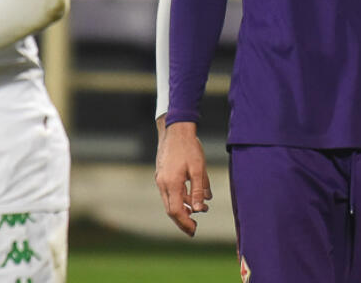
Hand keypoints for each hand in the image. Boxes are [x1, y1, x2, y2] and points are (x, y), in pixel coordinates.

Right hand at [154, 122, 211, 236]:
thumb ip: (198, 190)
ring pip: (170, 201)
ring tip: (200, 209)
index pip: (176, 211)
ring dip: (183, 208)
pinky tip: (191, 196)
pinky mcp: (162, 174)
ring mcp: (160, 178)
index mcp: (171, 183)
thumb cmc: (189, 147)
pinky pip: (170, 192)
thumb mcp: (198, 169)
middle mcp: (162, 183)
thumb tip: (199, 209)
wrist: (175, 129)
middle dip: (183, 220)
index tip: (194, 230)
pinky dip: (180, 198)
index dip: (185, 223)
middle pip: (171, 209)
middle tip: (194, 227)